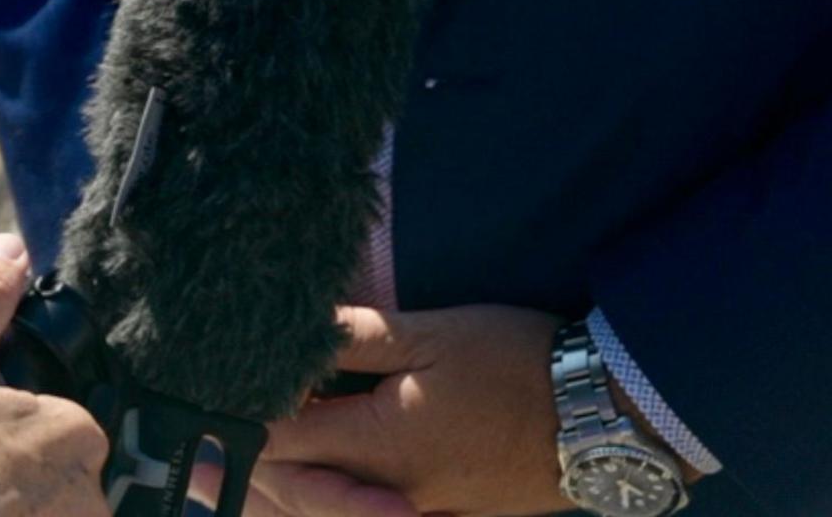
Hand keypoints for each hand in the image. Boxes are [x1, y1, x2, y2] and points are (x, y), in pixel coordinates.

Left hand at [250, 304, 571, 516]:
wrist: (610, 417)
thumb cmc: (518, 364)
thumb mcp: (433, 332)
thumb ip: (356, 336)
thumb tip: (293, 332)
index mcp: (379, 440)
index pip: (279, 441)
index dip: (243, 418)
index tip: (221, 394)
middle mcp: (391, 490)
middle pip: (299, 489)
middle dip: (256, 466)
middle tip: (224, 442)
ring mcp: (425, 510)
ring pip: (338, 508)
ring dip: (298, 485)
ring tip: (272, 455)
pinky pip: (378, 515)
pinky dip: (347, 499)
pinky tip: (343, 471)